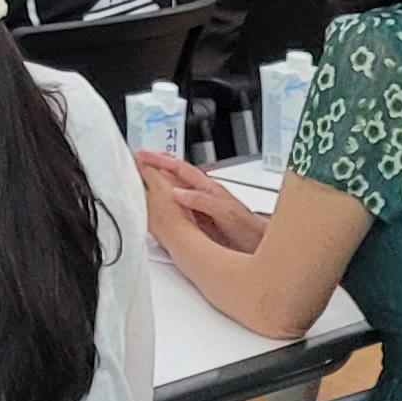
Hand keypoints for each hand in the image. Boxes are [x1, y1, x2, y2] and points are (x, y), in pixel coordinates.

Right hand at [135, 150, 265, 253]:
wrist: (262, 245)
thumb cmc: (248, 229)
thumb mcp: (225, 213)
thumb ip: (203, 202)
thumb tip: (178, 193)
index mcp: (209, 188)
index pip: (180, 169)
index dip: (160, 161)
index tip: (143, 155)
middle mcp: (206, 194)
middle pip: (177, 174)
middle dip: (158, 164)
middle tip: (139, 159)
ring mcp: (204, 205)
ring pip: (178, 187)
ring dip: (162, 179)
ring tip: (146, 175)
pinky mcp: (203, 218)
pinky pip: (180, 203)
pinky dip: (168, 198)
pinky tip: (163, 202)